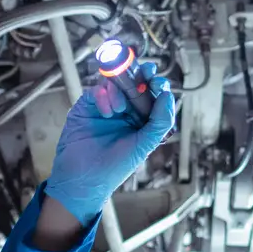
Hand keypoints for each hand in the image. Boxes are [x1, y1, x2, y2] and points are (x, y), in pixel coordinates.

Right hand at [43, 59, 175, 223]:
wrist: (83, 179)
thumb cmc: (115, 167)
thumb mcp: (145, 144)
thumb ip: (160, 121)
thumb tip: (169, 96)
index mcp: (141, 119)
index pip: (152, 95)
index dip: (157, 84)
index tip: (158, 81)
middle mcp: (124, 111)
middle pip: (135, 82)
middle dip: (141, 75)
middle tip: (145, 72)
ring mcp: (105, 106)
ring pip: (116, 83)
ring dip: (121, 90)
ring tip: (120, 109)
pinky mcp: (86, 106)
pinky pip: (97, 90)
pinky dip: (104, 96)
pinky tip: (107, 112)